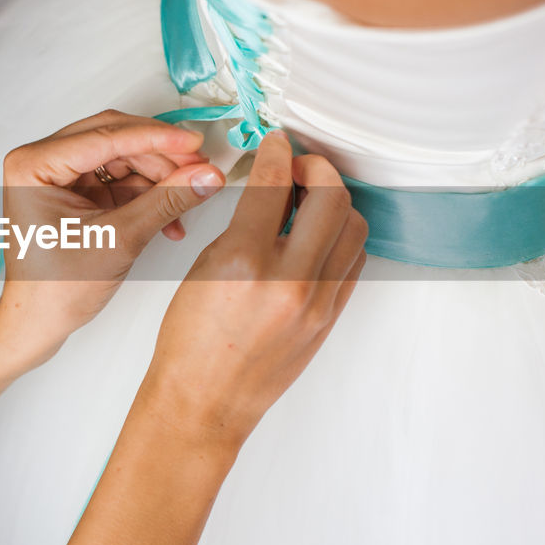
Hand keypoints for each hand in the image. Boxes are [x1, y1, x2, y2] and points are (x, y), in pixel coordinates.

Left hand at [0, 109, 225, 357]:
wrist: (39, 323)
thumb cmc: (56, 289)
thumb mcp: (119, 240)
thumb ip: (165, 201)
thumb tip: (208, 175)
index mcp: (34, 165)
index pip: (105, 136)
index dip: (157, 138)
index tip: (196, 144)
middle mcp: (42, 161)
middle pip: (114, 139)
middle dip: (160, 156)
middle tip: (200, 169)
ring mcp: (59, 174)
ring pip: (122, 157)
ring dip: (158, 178)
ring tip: (187, 199)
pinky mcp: (76, 191)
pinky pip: (120, 178)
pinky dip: (147, 194)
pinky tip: (171, 217)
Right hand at [144, 130, 367, 449]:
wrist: (205, 401)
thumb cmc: (191, 343)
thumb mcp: (205, 268)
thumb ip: (244, 224)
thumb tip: (271, 189)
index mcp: (246, 262)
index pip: (274, 184)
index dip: (277, 152)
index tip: (277, 143)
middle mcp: (289, 281)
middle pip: (332, 197)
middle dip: (318, 168)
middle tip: (299, 165)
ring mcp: (318, 302)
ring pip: (354, 227)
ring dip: (336, 201)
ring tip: (309, 199)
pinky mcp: (330, 317)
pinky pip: (353, 260)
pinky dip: (341, 236)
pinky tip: (316, 233)